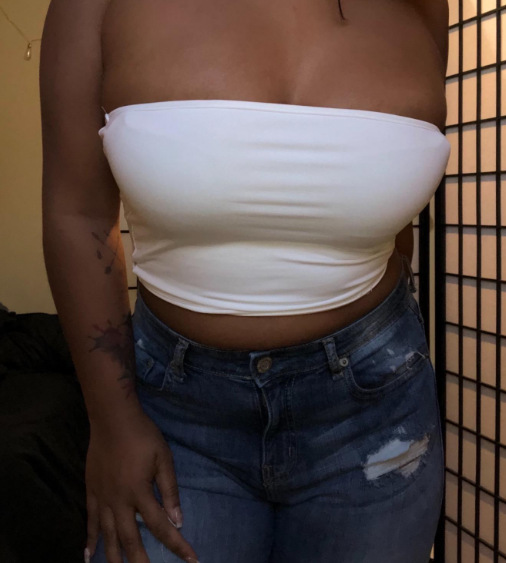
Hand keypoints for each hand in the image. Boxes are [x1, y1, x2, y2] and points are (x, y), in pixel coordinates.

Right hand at [84, 410, 198, 562]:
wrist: (112, 418)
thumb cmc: (143, 435)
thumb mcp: (164, 458)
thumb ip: (170, 490)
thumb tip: (178, 520)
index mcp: (140, 493)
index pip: (161, 526)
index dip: (177, 545)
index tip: (191, 560)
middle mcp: (119, 502)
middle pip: (131, 540)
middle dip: (143, 562)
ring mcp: (102, 498)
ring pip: (108, 537)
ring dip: (115, 558)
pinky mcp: (91, 492)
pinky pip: (89, 521)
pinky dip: (89, 540)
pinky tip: (88, 556)